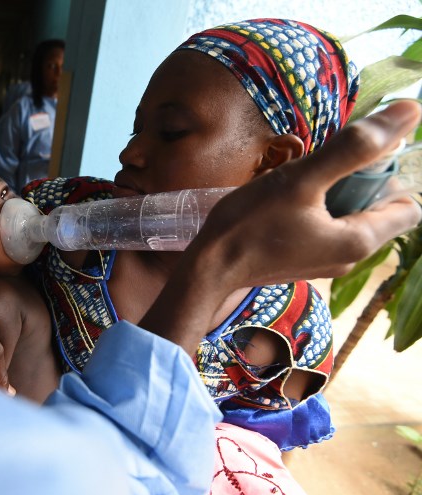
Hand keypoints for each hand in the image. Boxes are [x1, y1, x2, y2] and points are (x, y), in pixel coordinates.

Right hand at [142, 101, 421, 351]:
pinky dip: (316, 211)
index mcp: (360, 241)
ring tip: (301, 181)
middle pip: (378, 212)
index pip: (408, 207)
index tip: (358, 158)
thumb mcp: (302, 179)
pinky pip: (324, 231)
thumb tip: (409, 111)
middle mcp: (349, 259)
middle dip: (360, 183)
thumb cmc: (250, 224)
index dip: (392, 177)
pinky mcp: (301, 263)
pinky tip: (286, 201)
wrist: (207, 268)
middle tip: (324, 164)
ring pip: (349, 220)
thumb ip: (355, 147)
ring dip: (335, 195)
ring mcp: (324, 264)